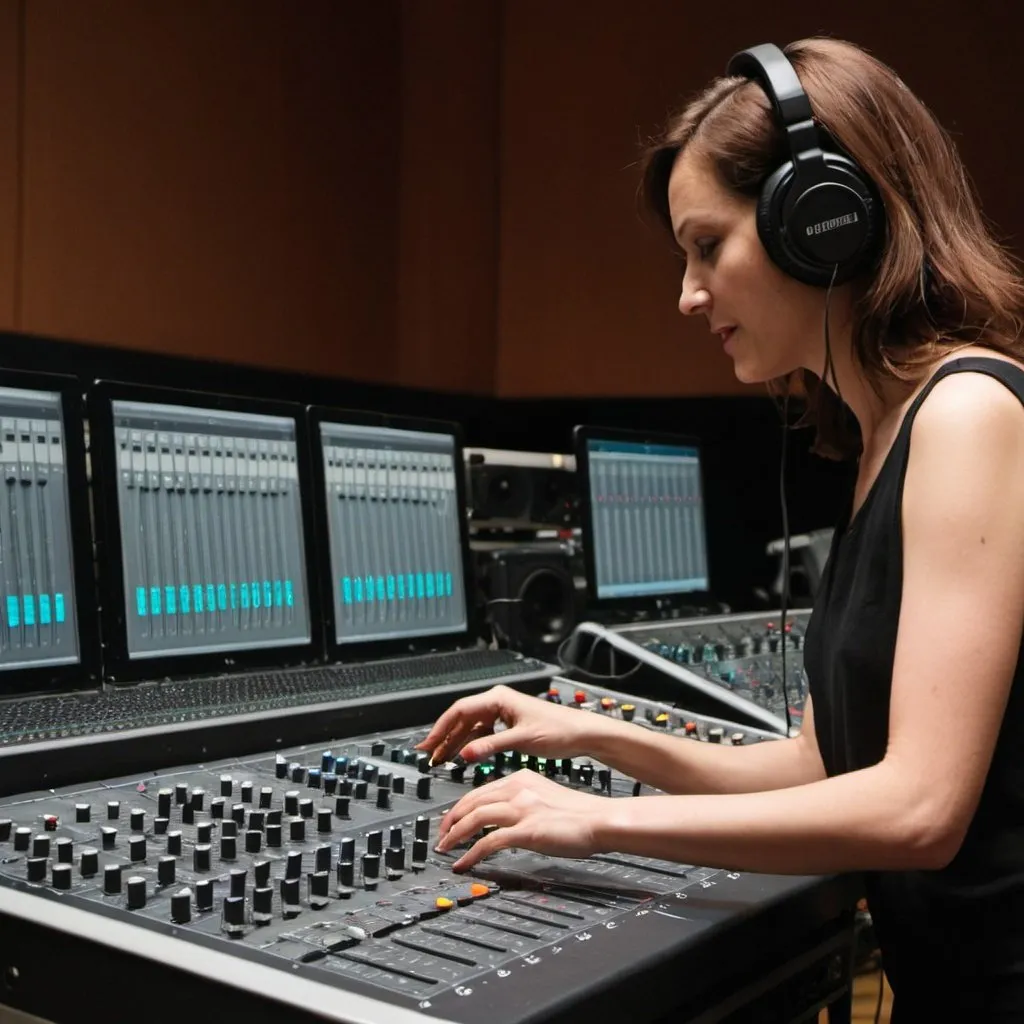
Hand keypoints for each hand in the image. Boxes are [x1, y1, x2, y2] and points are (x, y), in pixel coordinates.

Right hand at [415, 684, 599, 765]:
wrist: (581, 733)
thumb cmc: (559, 730)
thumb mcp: (521, 740)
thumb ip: (491, 746)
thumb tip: (464, 753)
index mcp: (498, 699)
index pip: (460, 710)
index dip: (441, 728)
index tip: (429, 745)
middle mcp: (498, 701)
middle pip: (462, 717)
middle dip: (444, 736)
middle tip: (428, 754)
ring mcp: (503, 712)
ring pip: (471, 726)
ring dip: (456, 741)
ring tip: (441, 758)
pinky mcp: (509, 723)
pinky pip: (482, 731)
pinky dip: (471, 743)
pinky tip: (464, 755)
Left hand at [435, 769, 603, 872]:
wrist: (600, 820)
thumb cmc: (579, 813)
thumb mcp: (545, 795)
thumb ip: (523, 799)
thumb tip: (504, 815)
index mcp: (521, 778)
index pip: (480, 790)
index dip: (460, 806)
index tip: (451, 819)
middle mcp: (517, 789)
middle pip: (471, 801)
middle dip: (450, 820)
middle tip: (441, 835)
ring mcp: (520, 809)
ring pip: (474, 818)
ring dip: (455, 835)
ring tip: (446, 849)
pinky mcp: (526, 830)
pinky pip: (488, 842)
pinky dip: (471, 854)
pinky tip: (464, 863)